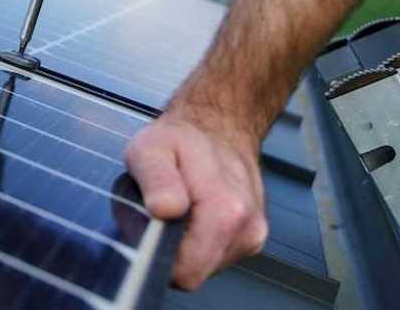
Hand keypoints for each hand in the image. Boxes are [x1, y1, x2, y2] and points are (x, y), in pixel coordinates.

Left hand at [124, 99, 267, 289]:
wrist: (218, 126)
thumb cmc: (180, 139)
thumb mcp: (150, 149)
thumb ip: (156, 180)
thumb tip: (164, 211)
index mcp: (225, 211)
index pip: (186, 272)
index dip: (158, 256)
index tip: (147, 227)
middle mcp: (246, 230)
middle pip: (193, 272)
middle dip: (168, 249)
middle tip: (157, 211)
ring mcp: (251, 237)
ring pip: (202, 265)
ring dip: (182, 244)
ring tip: (175, 208)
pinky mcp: (250, 240)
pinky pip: (212, 256)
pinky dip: (196, 241)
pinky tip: (191, 213)